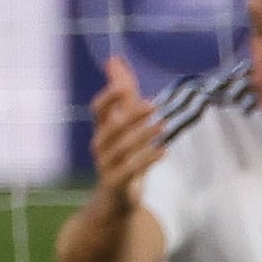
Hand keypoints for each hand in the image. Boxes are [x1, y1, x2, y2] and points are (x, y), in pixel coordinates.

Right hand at [86, 52, 163, 204]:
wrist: (114, 201)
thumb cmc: (121, 156)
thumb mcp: (123, 124)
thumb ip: (121, 92)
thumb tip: (114, 59)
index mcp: (101, 130)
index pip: (97, 110)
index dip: (108, 97)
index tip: (124, 85)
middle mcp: (100, 146)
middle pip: (111, 127)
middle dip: (131, 115)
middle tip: (155, 104)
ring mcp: (106, 166)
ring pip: (121, 148)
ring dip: (143, 135)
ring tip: (164, 125)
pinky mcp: (116, 183)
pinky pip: (129, 170)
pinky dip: (147, 159)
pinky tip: (164, 150)